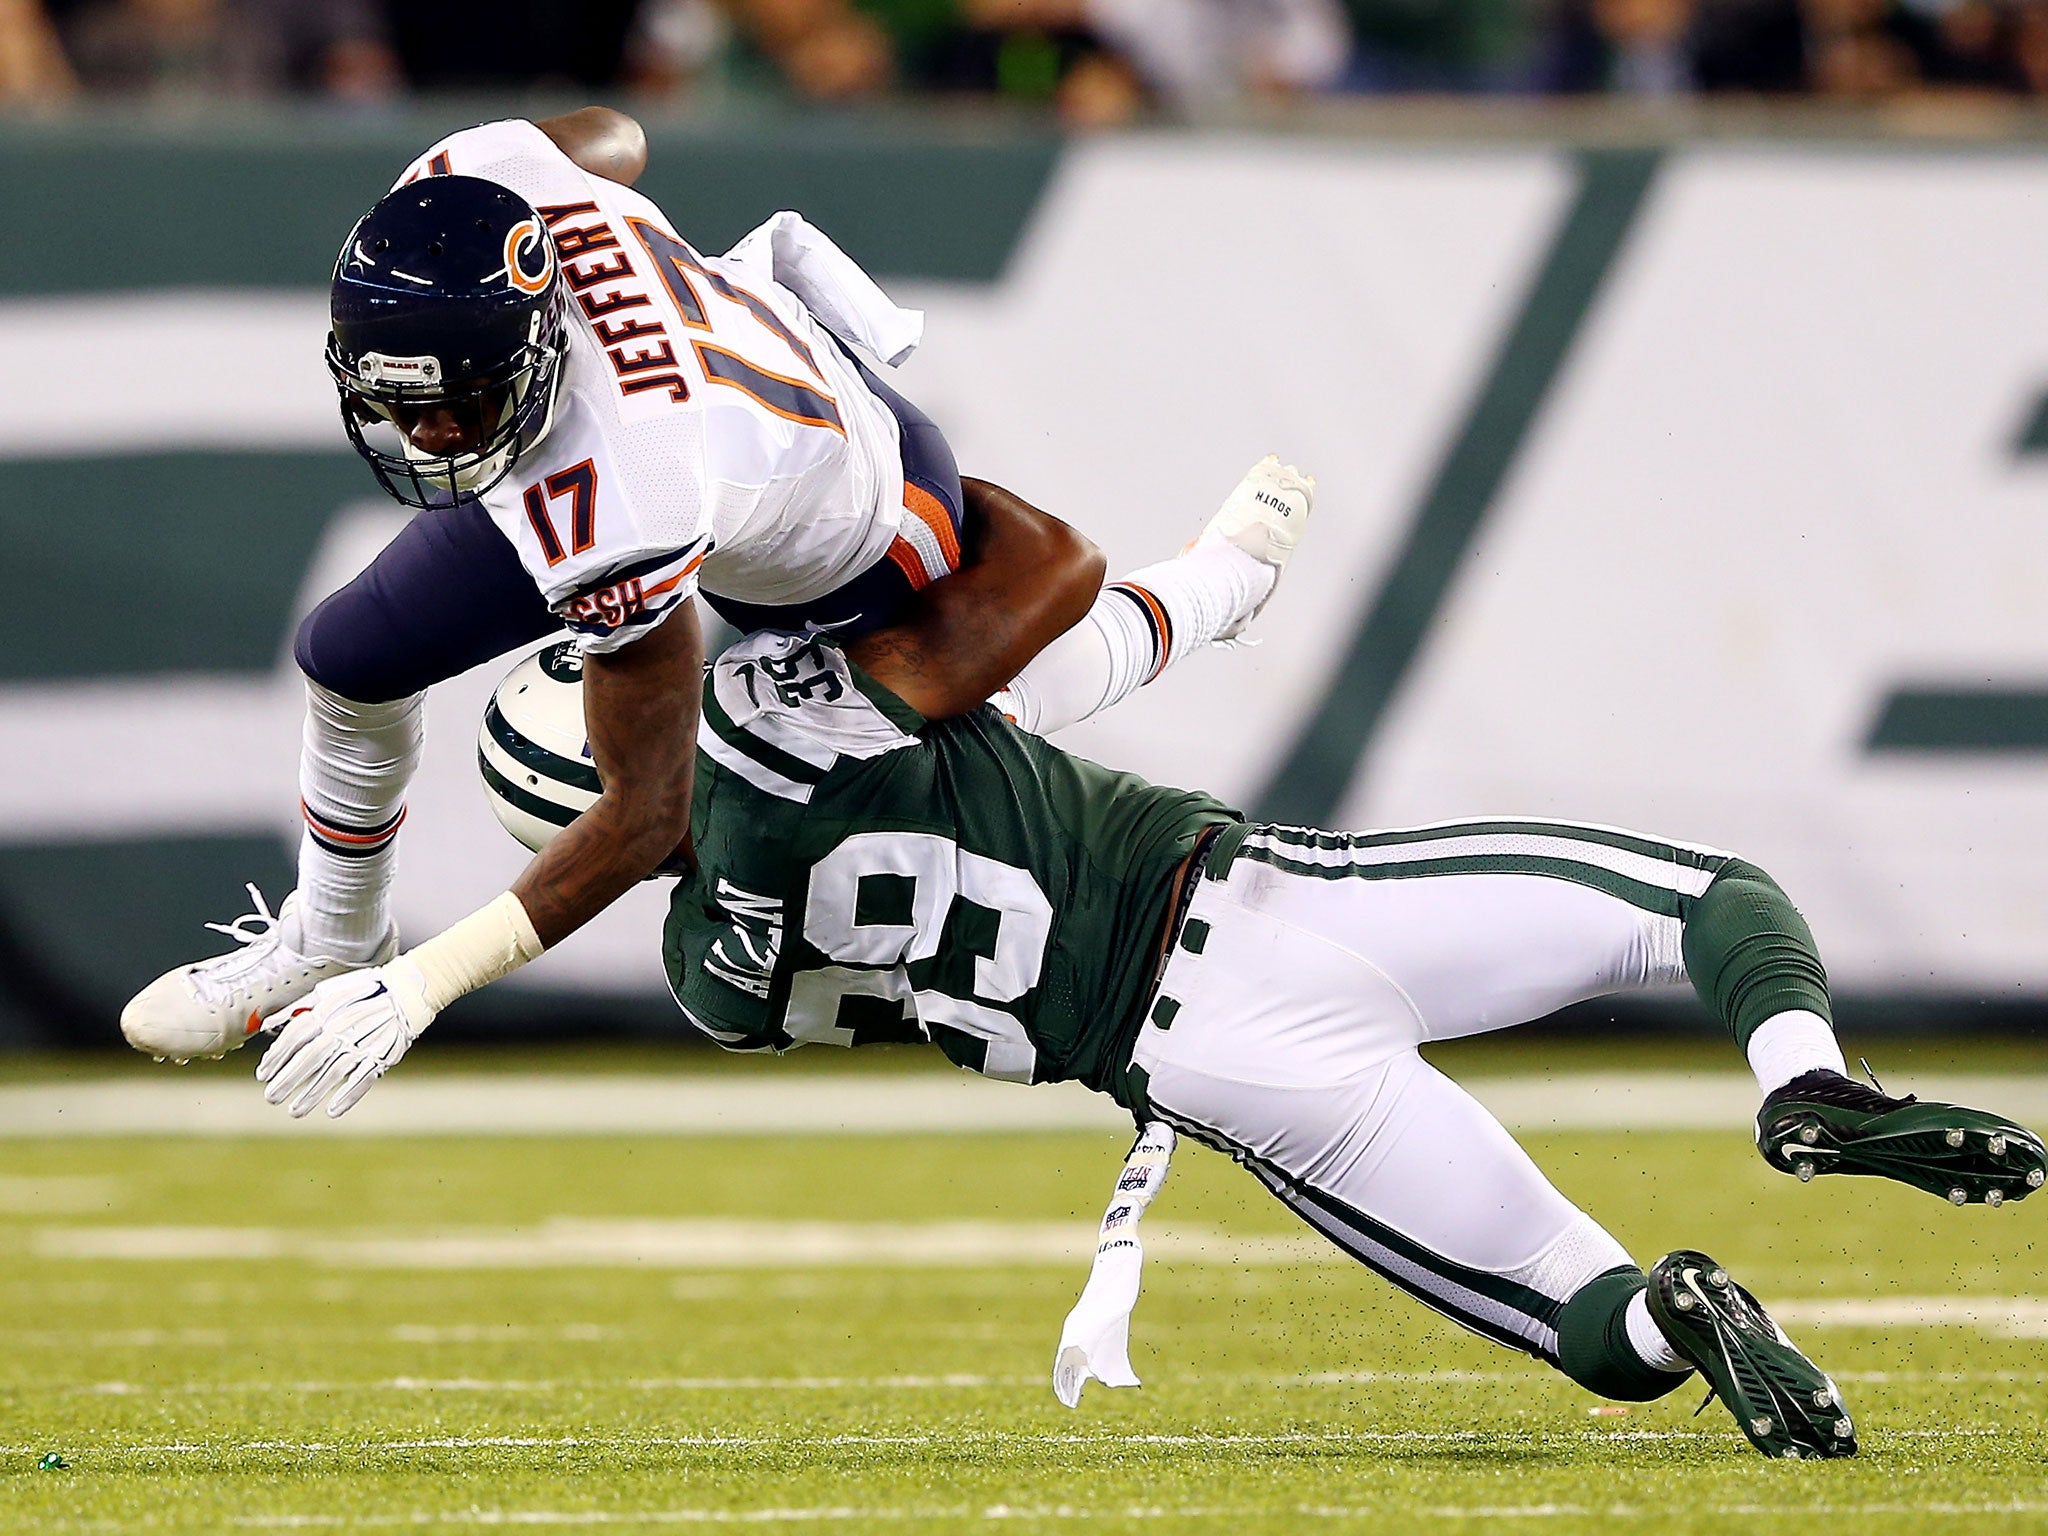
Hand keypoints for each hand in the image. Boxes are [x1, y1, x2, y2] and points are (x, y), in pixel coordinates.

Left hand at [256, 958, 435, 1119]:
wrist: (405, 991)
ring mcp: (364, 1043)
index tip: (263, 1074)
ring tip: (294, 1111)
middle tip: (271, 1097)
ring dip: (313, 1093)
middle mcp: (343, 1028)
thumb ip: (297, 1010)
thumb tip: (268, 1027)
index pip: (296, 1037)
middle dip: (289, 1079)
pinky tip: (332, 1111)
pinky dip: (349, 1096)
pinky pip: (364, 1079)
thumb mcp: (326, 993)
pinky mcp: (382, 1055)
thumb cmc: (361, 993)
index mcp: (328, 1011)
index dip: (277, 1057)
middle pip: (311, 1057)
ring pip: (334, 1072)